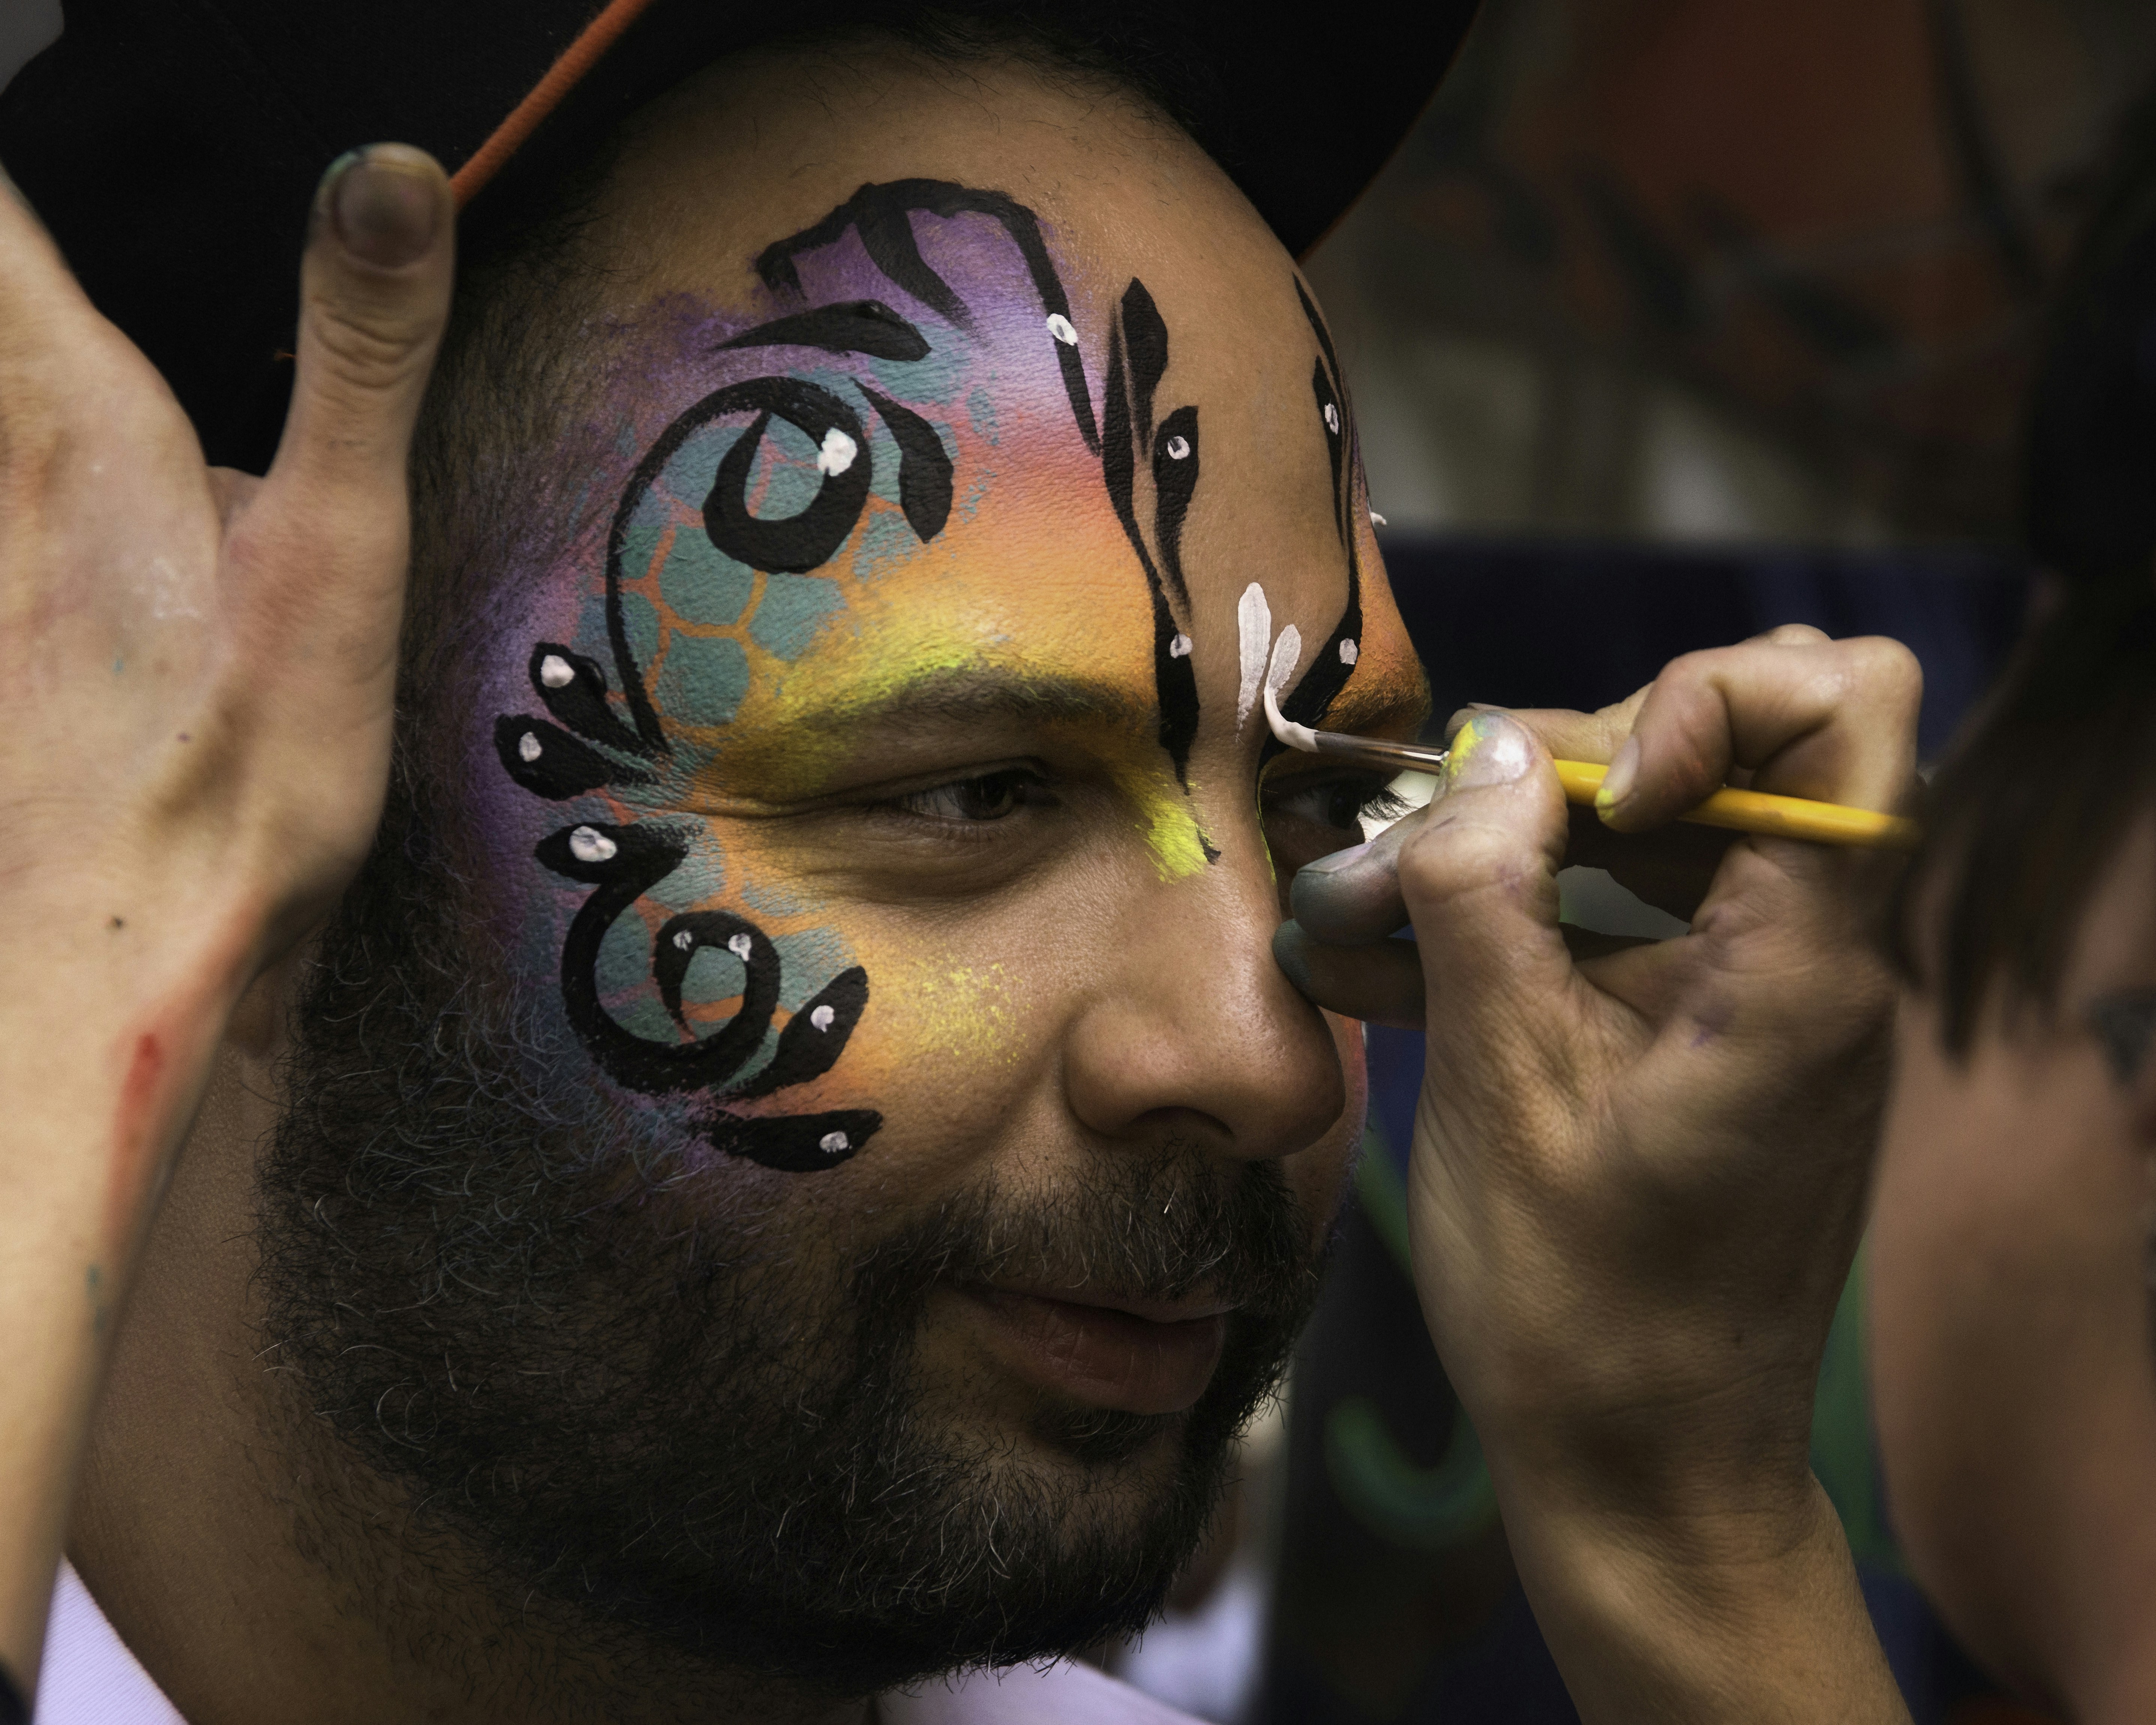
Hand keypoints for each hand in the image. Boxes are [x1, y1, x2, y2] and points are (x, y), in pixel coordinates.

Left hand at [0, 145, 452, 1679]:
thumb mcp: (337, 556)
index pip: (0, 213)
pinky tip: (90, 532)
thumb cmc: (241, 777)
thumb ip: (357, 354)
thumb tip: (389, 171)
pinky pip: (7, 496)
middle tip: (64, 193)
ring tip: (86, 382)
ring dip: (30, 342)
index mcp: (74, 415)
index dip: (30, 135)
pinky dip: (40, 457)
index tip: (65, 69)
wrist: (129, 962)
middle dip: (22, 263)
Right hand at [1280, 627, 1919, 1720]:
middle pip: (1744, 739)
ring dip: (1531, 838)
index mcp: (1801, 966)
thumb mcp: (1500, 1090)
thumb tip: (1484, 759)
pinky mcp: (1719, 1037)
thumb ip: (1486, 902)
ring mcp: (1770, 997)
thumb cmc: (1577, 1309)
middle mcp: (1815, 959)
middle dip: (1575, 761)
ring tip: (1390, 902)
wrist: (1647, 1477)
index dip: (1708, 698)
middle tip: (1436, 847)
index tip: (1595, 795)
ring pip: (1678, 819)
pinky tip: (1412, 960)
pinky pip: (1640, 914)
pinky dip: (1535, 914)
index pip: (1846, 700)